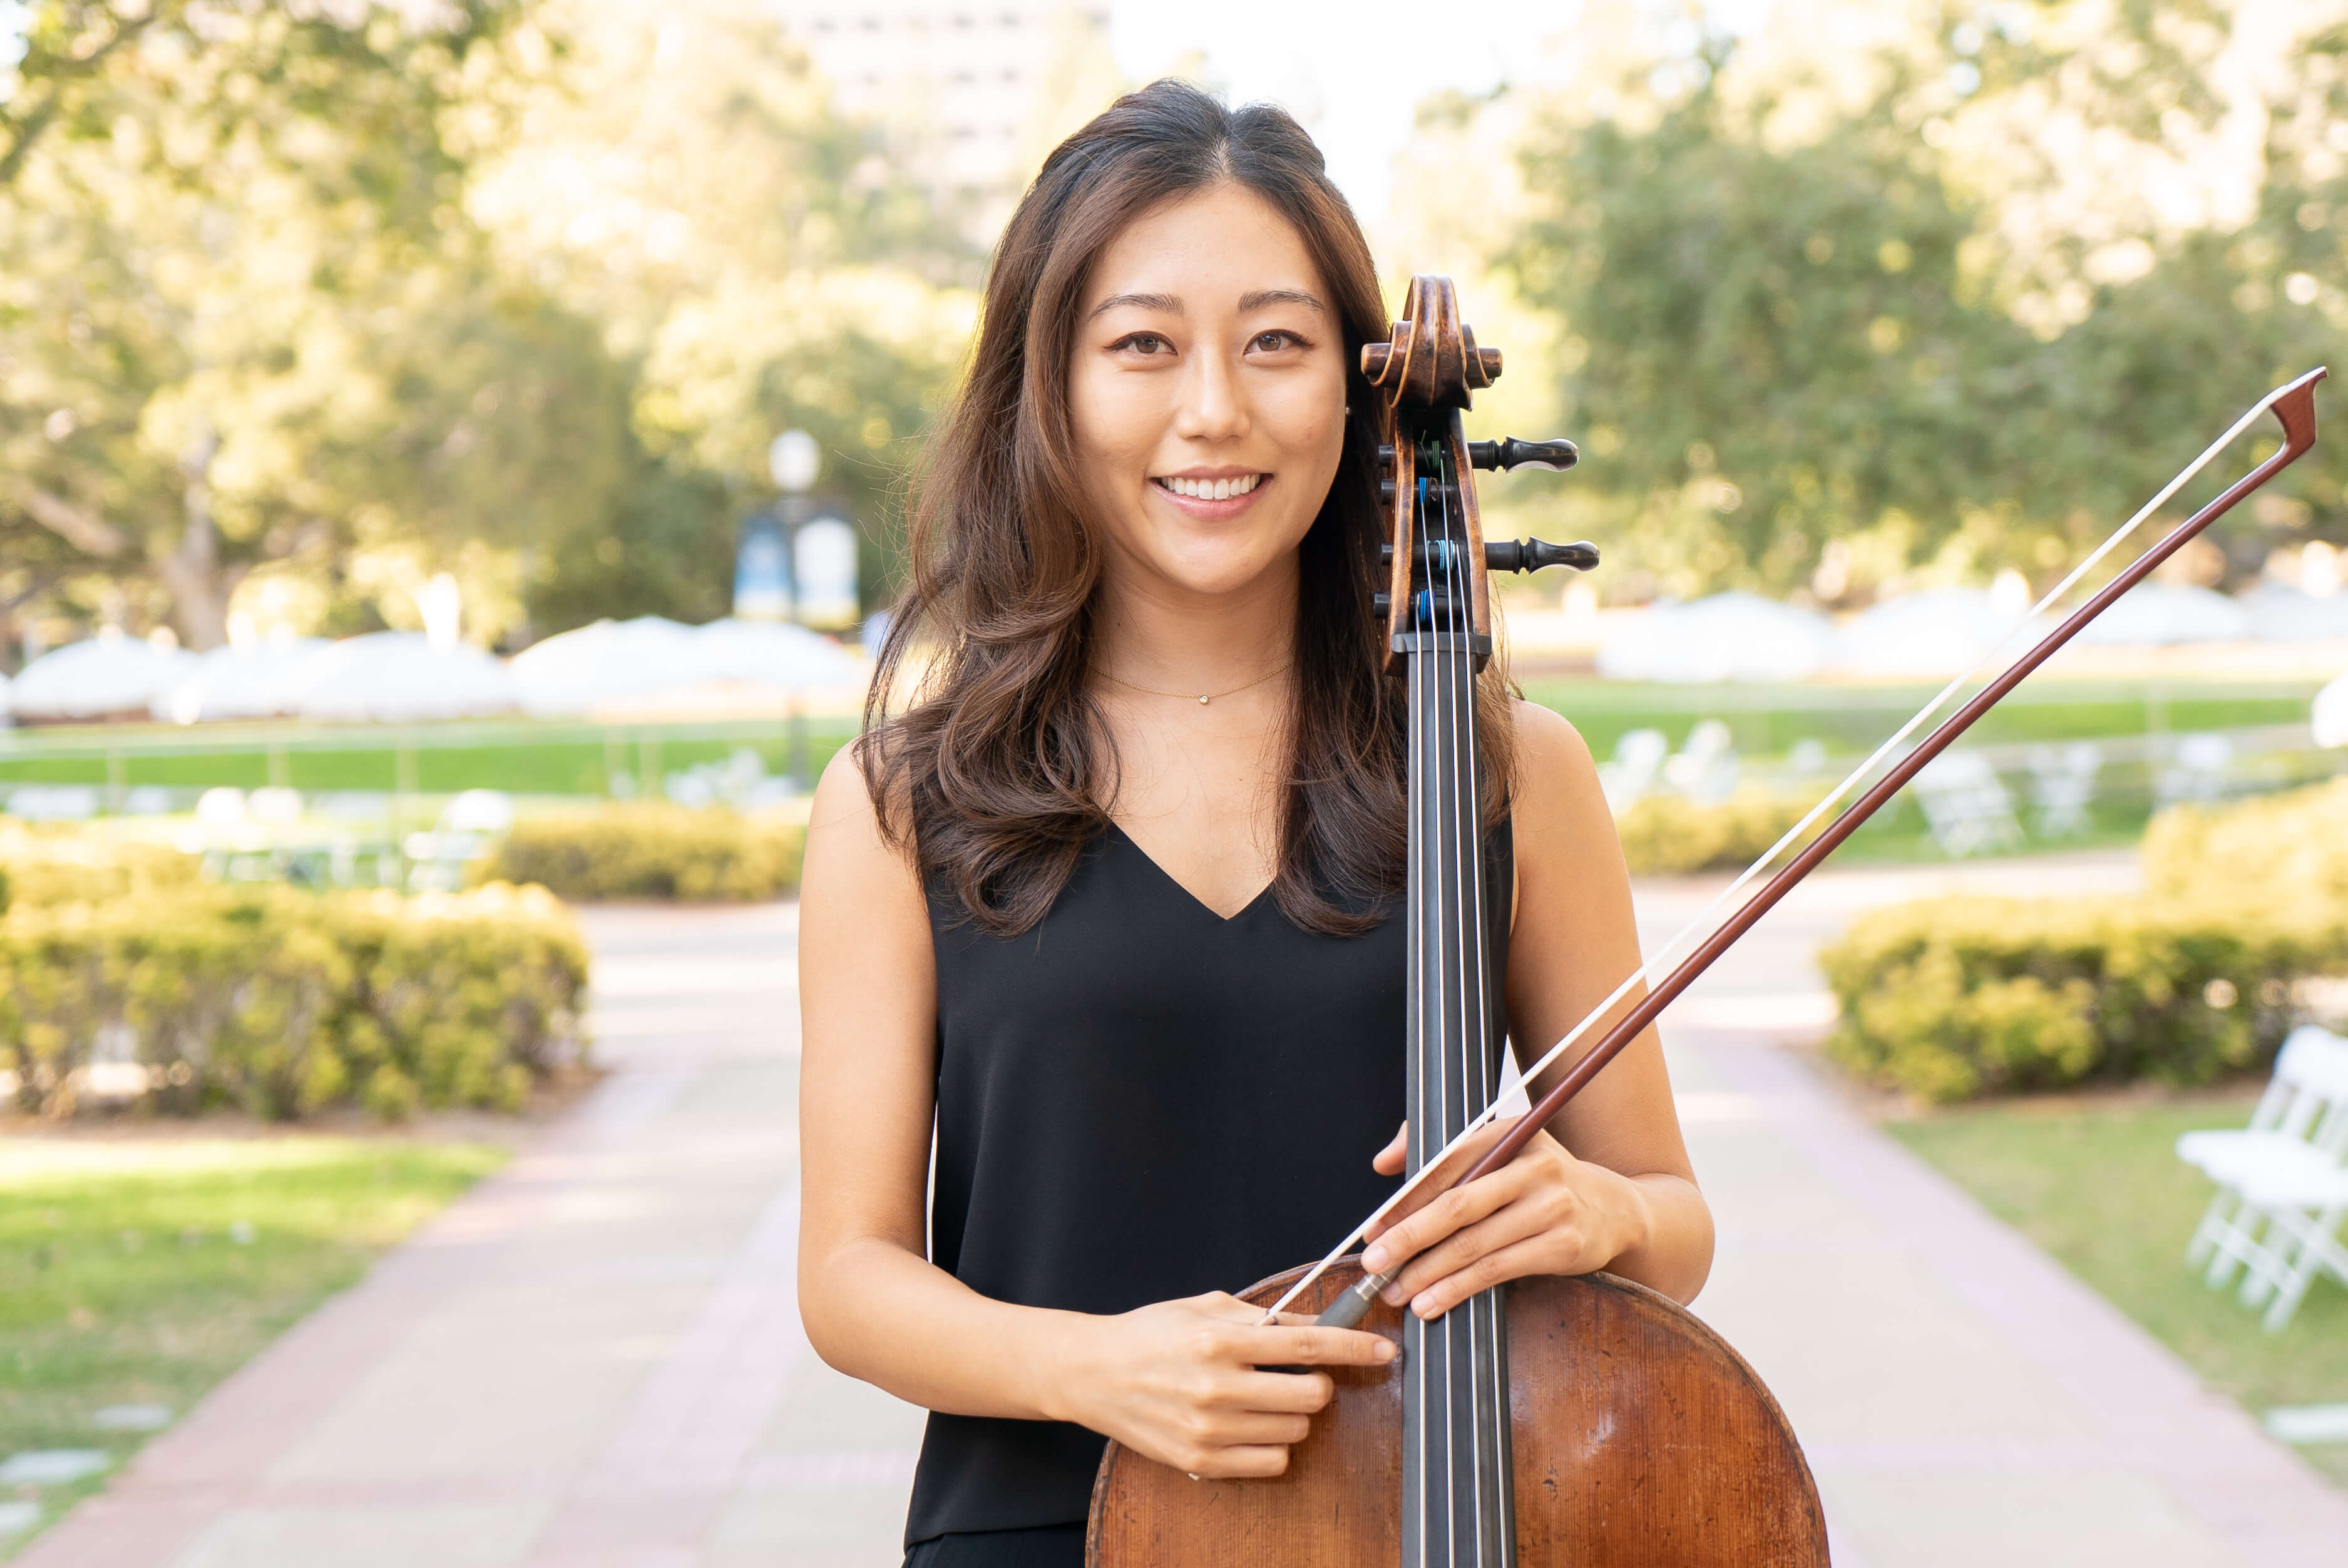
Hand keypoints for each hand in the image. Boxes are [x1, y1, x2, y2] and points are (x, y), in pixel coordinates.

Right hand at [1049, 1291, 1395, 1478]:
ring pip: (1295, 1432)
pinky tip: (1251, 1426)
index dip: (1354, 1349)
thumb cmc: (1150, 1334)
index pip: (1307, 1346)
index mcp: (1221, 1341)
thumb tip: (1320, 1325)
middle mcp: (1217, 1387)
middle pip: (1310, 1397)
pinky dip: (1273, 1447)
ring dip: (1294, 1416)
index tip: (1384, 1351)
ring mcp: (1209, 1429)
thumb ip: (1265, 1318)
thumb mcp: (1207, 1308)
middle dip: (1318, 1385)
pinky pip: (1270, 1464)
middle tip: (1301, 1376)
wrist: (1092, 1373)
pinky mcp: (1200, 1461)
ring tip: (1264, 1399)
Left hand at [1359, 1120, 1652, 1320]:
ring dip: (1427, 1272)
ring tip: (1394, 1292)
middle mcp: (1533, 1167)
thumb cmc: (1540, 1181)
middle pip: (1456, 1206)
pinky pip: (1496, 1271)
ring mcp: (1551, 1207)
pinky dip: (1458, 1289)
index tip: (1373, 1227)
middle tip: (1373, 1262)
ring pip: (1473, 1245)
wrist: (1614, 1209)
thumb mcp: (1500, 1152)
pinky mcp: (1562, 1246)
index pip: (1444, 1165)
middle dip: (1408, 1237)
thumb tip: (1383, 1163)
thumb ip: (1440, 1153)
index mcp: (1509, 1134)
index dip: (1404, 1199)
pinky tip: (1431, 1302)